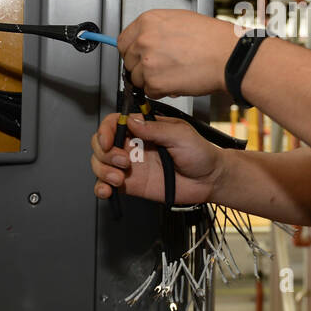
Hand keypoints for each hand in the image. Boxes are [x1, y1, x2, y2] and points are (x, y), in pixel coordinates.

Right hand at [89, 112, 224, 205]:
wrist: (209, 180)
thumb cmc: (200, 154)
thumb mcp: (181, 134)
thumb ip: (155, 129)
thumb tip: (132, 121)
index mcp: (144, 129)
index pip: (114, 123)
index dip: (105, 130)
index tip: (108, 141)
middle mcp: (134, 145)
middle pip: (102, 143)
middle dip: (105, 153)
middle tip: (123, 161)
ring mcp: (131, 165)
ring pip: (100, 163)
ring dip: (102, 170)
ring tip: (118, 177)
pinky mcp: (132, 184)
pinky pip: (108, 185)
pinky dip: (101, 187)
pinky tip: (107, 190)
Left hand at [117, 9, 237, 98]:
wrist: (227, 56)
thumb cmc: (212, 39)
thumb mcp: (179, 20)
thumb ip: (157, 29)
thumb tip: (145, 38)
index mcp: (148, 21)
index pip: (123, 41)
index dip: (133, 51)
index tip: (139, 56)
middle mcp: (144, 39)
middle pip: (128, 61)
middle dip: (142, 67)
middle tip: (161, 67)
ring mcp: (147, 62)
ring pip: (137, 78)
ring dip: (151, 80)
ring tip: (173, 73)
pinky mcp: (155, 82)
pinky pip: (149, 91)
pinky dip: (161, 91)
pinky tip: (176, 81)